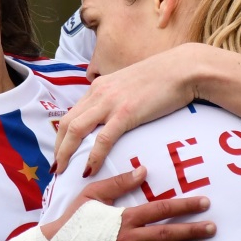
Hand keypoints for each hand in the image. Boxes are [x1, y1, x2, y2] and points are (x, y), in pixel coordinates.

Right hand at [41, 166, 213, 240]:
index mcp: (124, 217)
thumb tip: (143, 170)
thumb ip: (119, 183)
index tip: (204, 203)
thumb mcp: (93, 194)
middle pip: (167, 233)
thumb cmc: (73, 218)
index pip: (161, 209)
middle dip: (193, 230)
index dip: (184, 206)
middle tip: (213, 228)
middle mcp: (128, 238)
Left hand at [54, 44, 203, 176]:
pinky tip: (89, 170)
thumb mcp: (131, 86)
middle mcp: (99, 93)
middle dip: (58, 148)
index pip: (72, 113)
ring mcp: (110, 102)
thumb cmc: (163, 79)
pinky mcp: (126, 113)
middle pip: (67, 123)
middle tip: (56, 168)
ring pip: (76, 130)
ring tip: (64, 171)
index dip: (62, 135)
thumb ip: (119, 99)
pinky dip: (93, 156)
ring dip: (66, 153)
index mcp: (99, 87)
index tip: (61, 152)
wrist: (183, 69)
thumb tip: (116, 116)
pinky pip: (102, 139)